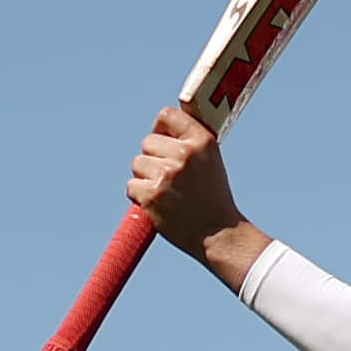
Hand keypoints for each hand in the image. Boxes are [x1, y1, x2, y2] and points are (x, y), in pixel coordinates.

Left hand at [127, 106, 271, 288]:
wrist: (219, 234)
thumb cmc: (213, 198)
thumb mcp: (211, 161)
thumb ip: (189, 142)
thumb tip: (161, 128)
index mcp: (202, 141)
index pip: (167, 115)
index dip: (161, 128)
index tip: (163, 139)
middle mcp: (185, 154)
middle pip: (148, 142)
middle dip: (154, 159)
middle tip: (171, 178)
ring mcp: (166, 174)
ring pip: (137, 163)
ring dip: (146, 178)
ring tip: (168, 193)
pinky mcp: (151, 194)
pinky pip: (132, 186)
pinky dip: (141, 197)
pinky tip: (161, 205)